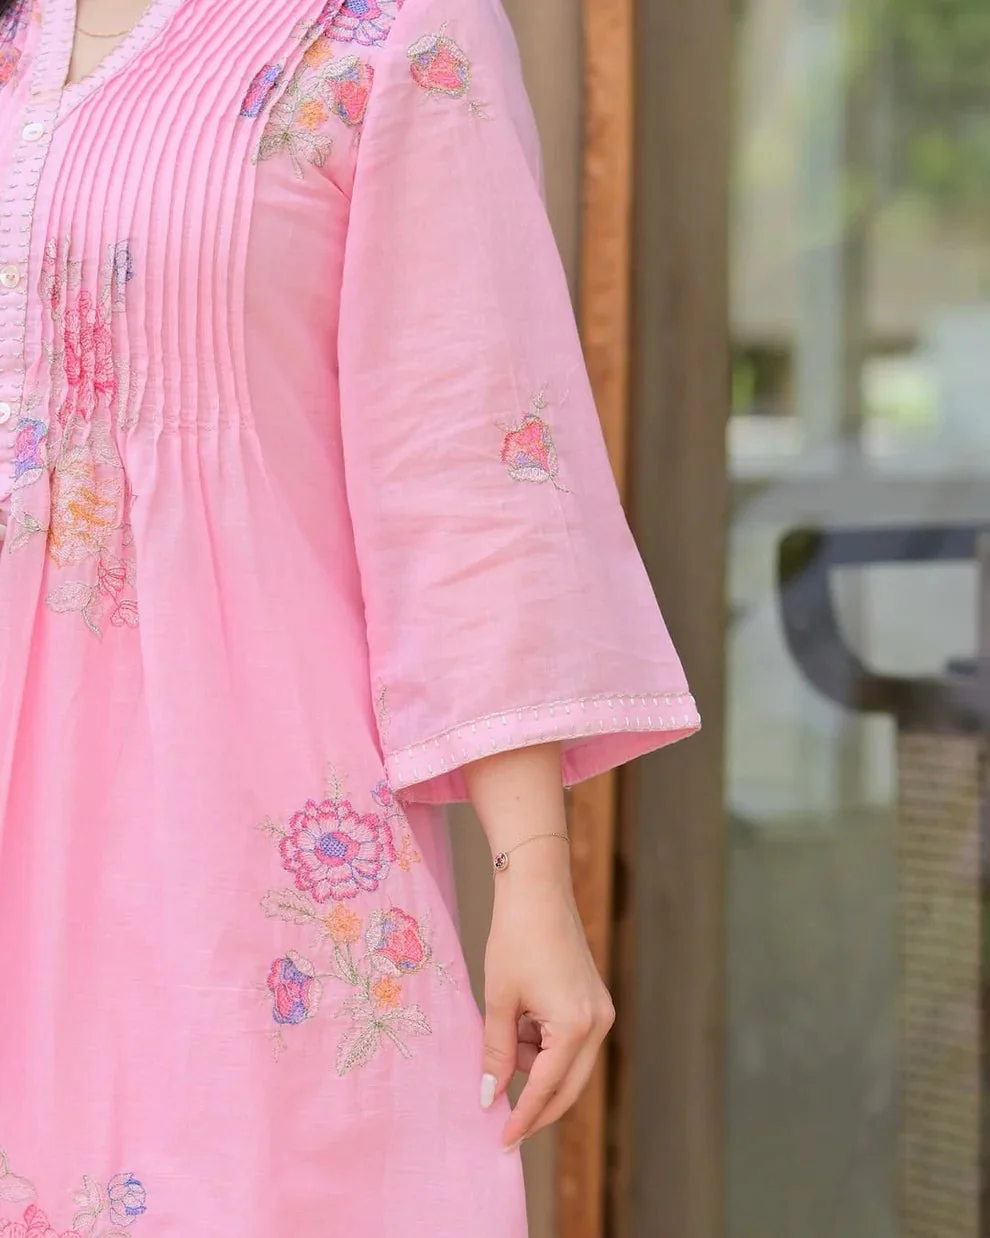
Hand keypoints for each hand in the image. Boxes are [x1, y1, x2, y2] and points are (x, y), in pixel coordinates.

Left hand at [480, 864, 614, 1147]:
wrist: (538, 891)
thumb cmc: (514, 939)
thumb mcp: (499, 1000)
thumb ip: (496, 1052)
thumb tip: (489, 1096)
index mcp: (575, 1026)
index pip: (547, 1088)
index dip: (523, 1117)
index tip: (503, 1141)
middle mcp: (598, 1024)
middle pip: (568, 1087)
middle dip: (535, 1104)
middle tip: (504, 1124)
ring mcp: (601, 1012)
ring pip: (569, 1065)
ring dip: (537, 1065)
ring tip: (507, 1028)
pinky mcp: (595, 1002)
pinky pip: (571, 1042)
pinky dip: (545, 1044)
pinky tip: (523, 1019)